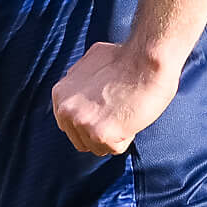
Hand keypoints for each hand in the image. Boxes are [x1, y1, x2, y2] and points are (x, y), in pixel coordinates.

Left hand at [50, 41, 179, 156]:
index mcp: (60, 94)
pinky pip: (115, 149)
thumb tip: (78, 93)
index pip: (70, 126)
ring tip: (125, 112)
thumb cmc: (127, 58)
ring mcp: (82, 123)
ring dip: (114, 136)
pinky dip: (127, 137)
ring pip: (98, 147)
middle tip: (119, 112)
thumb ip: (78, 82)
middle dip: (101, 132)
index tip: (107, 112)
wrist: (147, 59)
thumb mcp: (89, 63)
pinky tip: (131, 117)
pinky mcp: (100, 134)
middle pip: (82, 141)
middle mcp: (66, 110)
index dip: (92, 122)